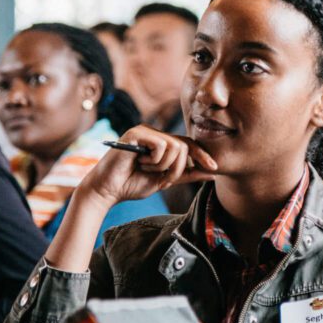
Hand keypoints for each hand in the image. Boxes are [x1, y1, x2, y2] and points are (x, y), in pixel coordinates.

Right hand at [80, 125, 217, 206]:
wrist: (107, 190)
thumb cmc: (132, 185)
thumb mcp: (165, 181)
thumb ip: (187, 175)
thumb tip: (212, 173)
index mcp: (161, 143)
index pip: (188, 145)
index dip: (202, 156)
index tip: (214, 168)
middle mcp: (154, 134)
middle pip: (184, 146)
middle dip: (178, 169)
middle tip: (163, 181)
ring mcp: (145, 131)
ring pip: (175, 147)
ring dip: (165, 167)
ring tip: (148, 171)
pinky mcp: (136, 133)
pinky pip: (161, 146)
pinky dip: (155, 161)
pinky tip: (140, 164)